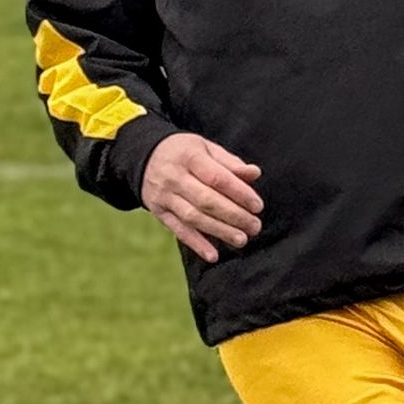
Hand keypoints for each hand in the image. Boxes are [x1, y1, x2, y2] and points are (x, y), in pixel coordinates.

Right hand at [141, 132, 263, 263]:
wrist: (145, 158)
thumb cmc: (185, 153)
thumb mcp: (206, 148)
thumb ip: (230, 163)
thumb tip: (254, 173)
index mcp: (189, 157)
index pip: (217, 177)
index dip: (239, 193)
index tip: (257, 206)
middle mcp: (174, 177)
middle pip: (206, 200)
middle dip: (234, 215)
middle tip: (254, 226)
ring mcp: (165, 196)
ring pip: (193, 217)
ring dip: (219, 231)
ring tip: (241, 239)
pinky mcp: (160, 213)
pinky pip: (178, 230)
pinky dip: (196, 244)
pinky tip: (213, 255)